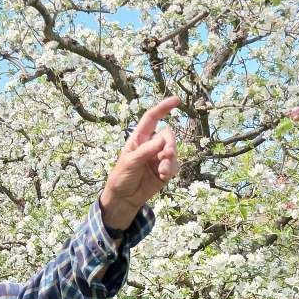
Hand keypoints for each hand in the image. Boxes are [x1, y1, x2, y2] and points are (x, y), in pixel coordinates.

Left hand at [100, 96, 180, 229]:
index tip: (176, 100)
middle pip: (167, 135)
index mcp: (139, 138)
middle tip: (167, 153)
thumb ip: (146, 150)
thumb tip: (163, 139)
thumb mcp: (130, 162)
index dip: (163, 108)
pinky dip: (170, 169)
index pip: (152, 118)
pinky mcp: (165, 170)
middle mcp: (151, 145)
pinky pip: (174, 165)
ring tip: (162, 170)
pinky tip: (163, 176)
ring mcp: (159, 157)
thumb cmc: (121, 176)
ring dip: (170, 159)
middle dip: (170, 143)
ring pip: (173, 151)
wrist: (124, 197)